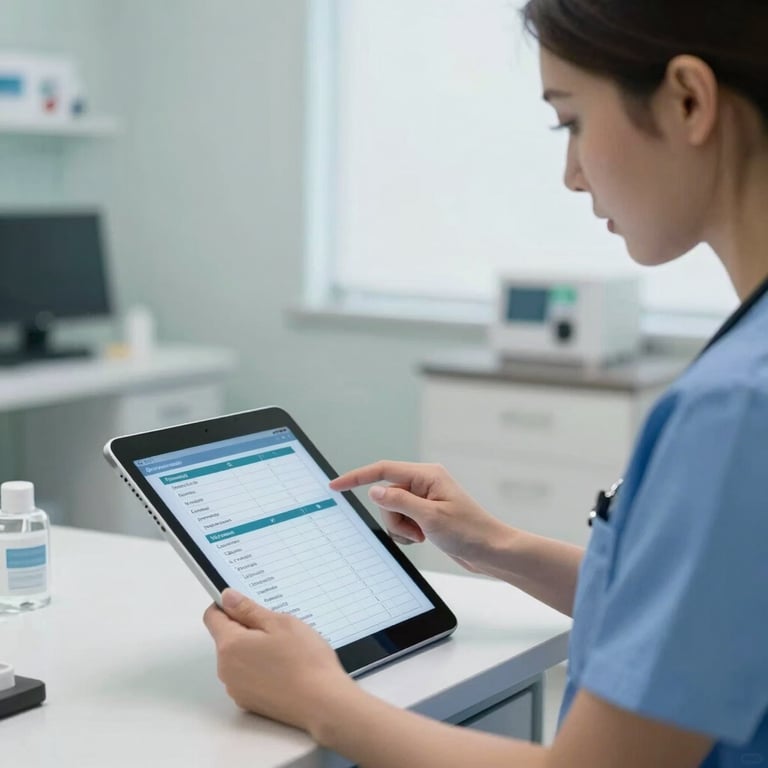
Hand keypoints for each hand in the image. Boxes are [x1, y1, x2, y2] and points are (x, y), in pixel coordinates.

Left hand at [203, 589, 355, 730]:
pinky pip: (248, 678)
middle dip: (247, 629)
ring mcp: (237, 689)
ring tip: (285, 650)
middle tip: (276, 628)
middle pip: (227, 639)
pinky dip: (260, 670)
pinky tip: (284, 669)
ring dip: (254, 650)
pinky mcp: (249, 702)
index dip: (227, 605)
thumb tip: (228, 597)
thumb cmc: (305, 662)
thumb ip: (248, 609)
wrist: (323, 703)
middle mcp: (226, 670)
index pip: (213, 616)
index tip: (244, 603)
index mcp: (230, 646)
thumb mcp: (279, 622)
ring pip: (238, 659)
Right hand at [330, 460, 504, 571]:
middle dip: (394, 518)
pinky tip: (424, 539)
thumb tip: (374, 491)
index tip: (336, 485)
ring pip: (392, 511)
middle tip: (415, 531)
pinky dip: (407, 533)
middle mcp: (424, 483)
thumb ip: (399, 502)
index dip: (357, 477)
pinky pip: (402, 521)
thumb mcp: (431, 517)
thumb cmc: (470, 531)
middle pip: (386, 496)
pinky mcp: (425, 514)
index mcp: (427, 475)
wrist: (490, 551)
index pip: (383, 471)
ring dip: (401, 528)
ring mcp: (424, 499)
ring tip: (423, 536)